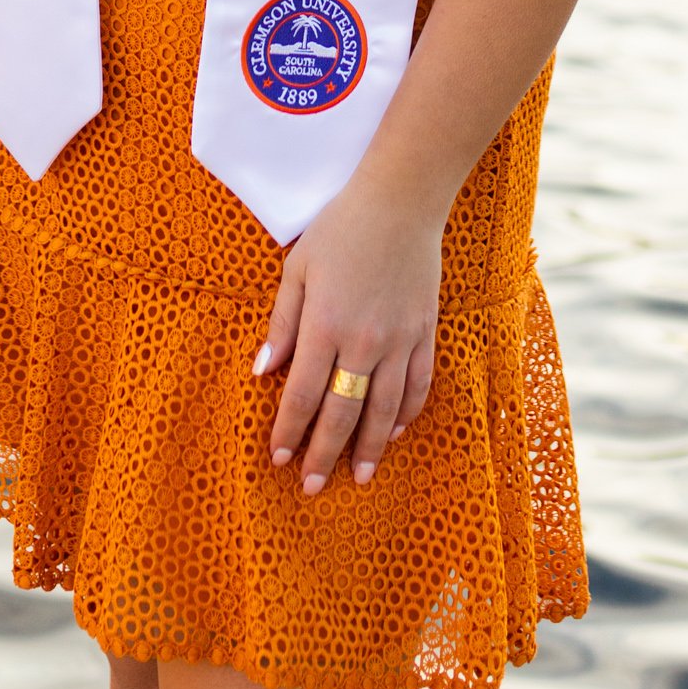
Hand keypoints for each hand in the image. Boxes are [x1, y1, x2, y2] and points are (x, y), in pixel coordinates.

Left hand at [256, 176, 442, 493]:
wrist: (401, 201)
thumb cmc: (340, 229)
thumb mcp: (297, 270)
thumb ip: (281, 324)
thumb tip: (261, 372)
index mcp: (324, 324)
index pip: (302, 395)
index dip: (289, 433)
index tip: (279, 460)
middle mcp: (364, 341)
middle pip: (342, 413)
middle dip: (324, 455)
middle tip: (313, 487)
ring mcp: (400, 340)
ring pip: (384, 409)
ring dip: (370, 448)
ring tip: (359, 477)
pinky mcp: (426, 332)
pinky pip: (418, 385)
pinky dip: (407, 414)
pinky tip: (395, 432)